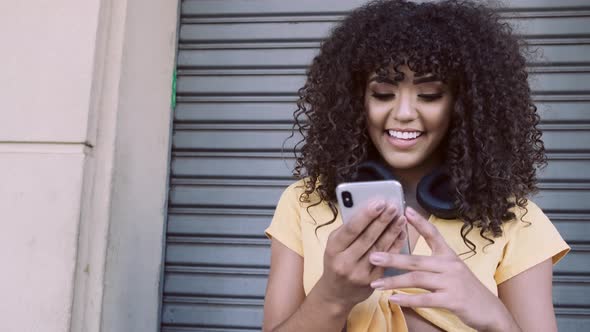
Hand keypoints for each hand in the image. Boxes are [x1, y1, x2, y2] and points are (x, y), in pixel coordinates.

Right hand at [314, 200, 407, 311]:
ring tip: (401, 216)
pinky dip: (395, 245)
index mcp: (333, 249)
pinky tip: (402, 233)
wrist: (336, 294)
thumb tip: (369, 210)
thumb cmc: (336, 262)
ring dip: (392, 231)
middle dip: (382, 220)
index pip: (351, 230)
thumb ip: (348, 230)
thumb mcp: (334, 246)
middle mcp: (345, 262)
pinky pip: (387, 260)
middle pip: (367, 238)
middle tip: (393, 206)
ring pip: (379, 248)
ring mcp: (360, 273)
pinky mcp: (373, 282)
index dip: (366, 216)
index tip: (379, 202)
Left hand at [368, 207, 519, 331]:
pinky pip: (426, 299)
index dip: (420, 222)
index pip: (433, 234)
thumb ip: (433, 263)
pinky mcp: (453, 300)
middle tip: (373, 255)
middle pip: (417, 259)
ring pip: (418, 279)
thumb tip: (408, 258)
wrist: (490, 311)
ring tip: (376, 282)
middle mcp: (450, 265)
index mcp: (449, 255)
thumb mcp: (452, 270)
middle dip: (393, 257)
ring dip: (394, 281)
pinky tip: (393, 299)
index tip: (405, 210)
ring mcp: (452, 282)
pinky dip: (408, 300)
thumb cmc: (465, 289)